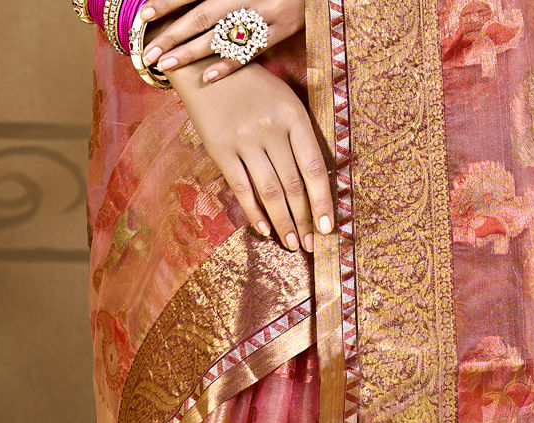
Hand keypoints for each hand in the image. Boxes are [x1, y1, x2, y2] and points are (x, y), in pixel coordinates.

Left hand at [141, 0, 304, 83]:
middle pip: (200, 16)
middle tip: (149, 52)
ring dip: (191, 52)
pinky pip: (251, 51)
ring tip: (167, 64)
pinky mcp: (282, 29)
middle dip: (172, 34)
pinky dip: (229, 64)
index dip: (166, 3)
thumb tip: (187, 8)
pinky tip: (208, 77)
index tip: (143, 16)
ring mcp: (263, 13)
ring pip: (221, 35)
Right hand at [167, 58, 332, 249]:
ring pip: (270, 191)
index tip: (328, 229)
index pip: (314, 168)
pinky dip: (254, 212)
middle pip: (293, 185)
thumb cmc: (254, 89)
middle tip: (310, 244)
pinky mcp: (220, 148)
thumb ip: (301, 137)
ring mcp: (244, 139)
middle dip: (304, 220)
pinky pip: (241, 188)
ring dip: (283, 222)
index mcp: (293, 115)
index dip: (322, 202)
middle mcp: (270, 128)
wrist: (205, 66)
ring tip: (291, 244)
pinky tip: (264, 230)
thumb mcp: (285, 101)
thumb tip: (317, 187)